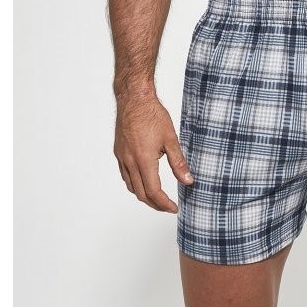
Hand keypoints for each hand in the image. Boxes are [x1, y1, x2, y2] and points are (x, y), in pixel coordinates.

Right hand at [113, 97, 192, 211]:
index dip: (164, 203)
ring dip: (143, 195)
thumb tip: (188, 181)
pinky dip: (134, 184)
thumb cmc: (152, 115)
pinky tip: (143, 181)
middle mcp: (130, 161)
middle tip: (167, 207)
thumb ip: (179, 162)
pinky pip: (125, 175)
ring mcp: (122, 157)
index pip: (153, 191)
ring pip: (131, 186)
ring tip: (157, 198)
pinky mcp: (119, 152)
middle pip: (140, 193)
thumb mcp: (171, 139)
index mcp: (143, 160)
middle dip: (155, 204)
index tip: (173, 208)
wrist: (134, 99)